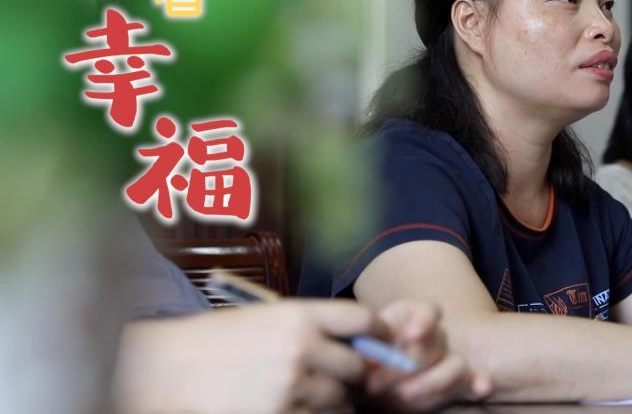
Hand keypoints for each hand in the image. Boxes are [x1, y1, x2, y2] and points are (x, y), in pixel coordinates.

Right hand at [115, 300, 385, 413]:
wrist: (165, 369)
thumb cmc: (214, 342)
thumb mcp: (265, 319)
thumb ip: (309, 328)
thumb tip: (357, 345)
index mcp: (298, 315)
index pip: (361, 319)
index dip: (376, 332)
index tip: (378, 341)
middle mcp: (301, 347)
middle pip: (356, 366)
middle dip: (352, 375)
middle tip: (342, 380)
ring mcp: (291, 385)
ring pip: (339, 401)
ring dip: (333, 403)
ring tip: (309, 397)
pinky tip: (292, 408)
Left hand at [362, 300, 491, 411]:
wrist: (372, 387)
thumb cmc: (365, 364)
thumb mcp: (360, 351)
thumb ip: (366, 349)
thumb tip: (366, 357)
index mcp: (411, 318)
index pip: (430, 312)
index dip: (424, 322)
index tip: (412, 336)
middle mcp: (433, 337)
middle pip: (436, 343)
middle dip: (408, 364)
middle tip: (374, 383)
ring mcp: (447, 360)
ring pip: (456, 365)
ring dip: (434, 381)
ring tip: (405, 394)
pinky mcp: (456, 384)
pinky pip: (473, 380)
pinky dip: (480, 383)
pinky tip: (483, 387)